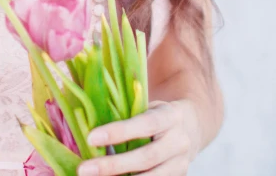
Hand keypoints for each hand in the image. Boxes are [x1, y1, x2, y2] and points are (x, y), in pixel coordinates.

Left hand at [77, 100, 202, 175]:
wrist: (191, 127)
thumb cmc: (158, 113)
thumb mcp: (149, 105)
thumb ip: (128, 112)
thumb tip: (87, 116)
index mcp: (170, 116)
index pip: (144, 124)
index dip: (119, 132)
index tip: (91, 138)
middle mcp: (179, 141)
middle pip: (145, 158)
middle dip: (113, 166)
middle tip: (84, 169)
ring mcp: (180, 163)